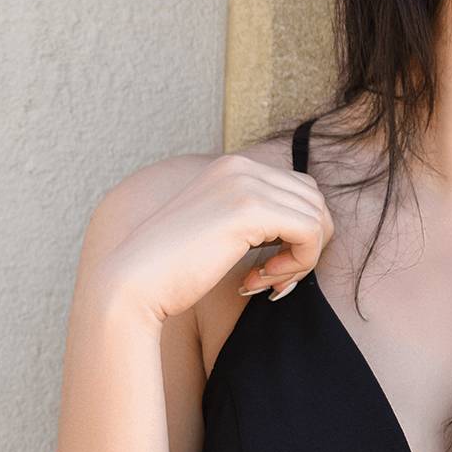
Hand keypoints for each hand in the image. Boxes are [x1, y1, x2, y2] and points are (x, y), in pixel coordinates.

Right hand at [96, 153, 333, 322]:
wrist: (134, 284)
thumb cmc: (172, 272)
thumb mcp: (218, 234)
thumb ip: (253, 223)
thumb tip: (305, 230)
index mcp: (231, 168)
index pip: (299, 190)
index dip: (298, 235)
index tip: (269, 270)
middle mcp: (240, 167)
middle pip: (314, 201)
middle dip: (307, 245)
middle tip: (274, 280)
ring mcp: (245, 184)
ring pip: (317, 218)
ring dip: (302, 259)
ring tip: (266, 282)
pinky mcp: (250, 210)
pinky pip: (310, 233)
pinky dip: (298, 264)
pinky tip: (263, 281)